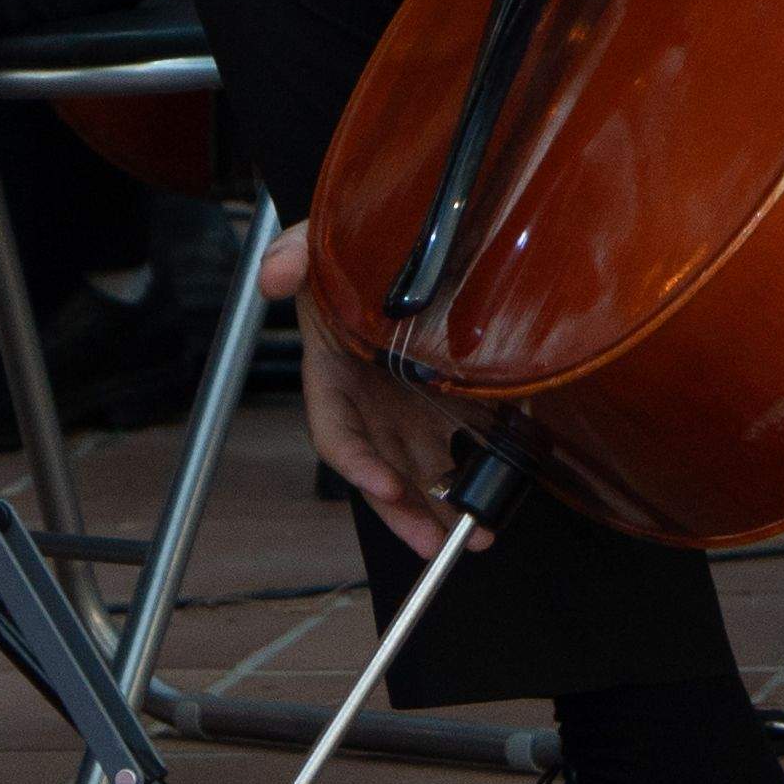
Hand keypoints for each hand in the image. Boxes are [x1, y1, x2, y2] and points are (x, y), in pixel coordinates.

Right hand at [261, 229, 462, 548]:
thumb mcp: (320, 244)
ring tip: (479, 535)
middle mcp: (372, 400)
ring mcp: (413, 402)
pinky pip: (469, 437)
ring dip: (447, 504)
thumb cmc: (352, 250)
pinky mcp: (456, 395)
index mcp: (333, 373)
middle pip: (385, 468)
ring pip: (426, 466)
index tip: (382, 485)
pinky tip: (508, 485)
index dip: (355, 463)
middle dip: (409, 511)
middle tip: (440, 544)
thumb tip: (275, 273)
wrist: (406, 239)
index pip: (335, 431)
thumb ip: (295, 255)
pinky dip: (485, 465)